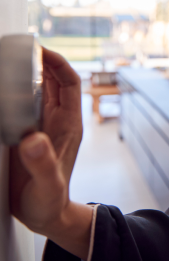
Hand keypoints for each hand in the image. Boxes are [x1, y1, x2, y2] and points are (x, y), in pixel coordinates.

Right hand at [10, 48, 91, 258]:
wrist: (46, 214)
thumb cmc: (50, 200)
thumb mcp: (47, 184)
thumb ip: (42, 163)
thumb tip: (33, 139)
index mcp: (69, 124)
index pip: (69, 84)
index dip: (59, 63)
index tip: (41, 49)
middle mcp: (58, 120)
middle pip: (55, 81)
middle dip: (42, 61)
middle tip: (22, 46)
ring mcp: (44, 125)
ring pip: (40, 90)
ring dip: (30, 73)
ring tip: (11, 58)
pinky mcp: (30, 133)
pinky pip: (25, 105)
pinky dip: (16, 91)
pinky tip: (3, 88)